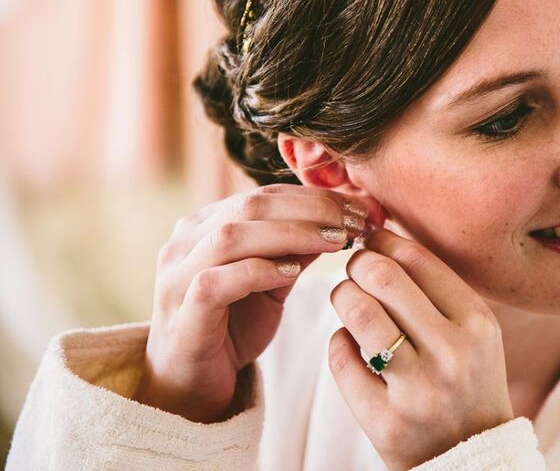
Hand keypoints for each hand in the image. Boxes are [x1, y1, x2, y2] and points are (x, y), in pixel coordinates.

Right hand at [133, 185, 377, 422]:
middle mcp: (186, 242)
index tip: (361, 208)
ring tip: (335, 242)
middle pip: (252, 205)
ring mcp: (177, 275)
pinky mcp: (181, 311)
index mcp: (206, 225)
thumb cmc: (234, 327)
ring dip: (292, 234)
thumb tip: (343, 220)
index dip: (317, 197)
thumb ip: (297, 250)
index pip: (266, 194)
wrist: (192, 385)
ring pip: (233, 236)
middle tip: (355, 222)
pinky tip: (293, 273)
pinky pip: (216, 281)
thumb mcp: (274, 281)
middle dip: (312, 210)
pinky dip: (258, 271)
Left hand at [328, 228, 514, 469]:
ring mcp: (417, 390)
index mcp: (478, 324)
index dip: (384, 240)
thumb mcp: (474, 331)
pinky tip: (351, 342)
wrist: (473, 458)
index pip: (418, 259)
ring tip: (348, 299)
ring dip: (343, 296)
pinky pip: (342, 358)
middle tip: (355, 268)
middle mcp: (452, 354)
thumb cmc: (468, 380)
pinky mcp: (384, 421)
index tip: (371, 240)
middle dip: (358, 264)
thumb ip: (438, 287)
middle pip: (383, 277)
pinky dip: (339, 341)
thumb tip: (385, 233)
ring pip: (358, 313)